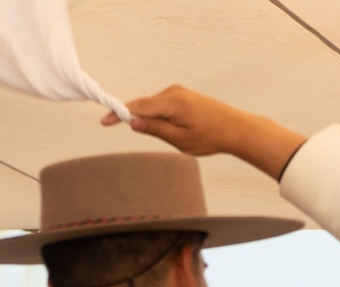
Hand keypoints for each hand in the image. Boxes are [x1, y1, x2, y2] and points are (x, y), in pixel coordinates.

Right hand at [101, 85, 304, 178]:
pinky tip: (164, 127)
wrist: (234, 127)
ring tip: (162, 135)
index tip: (104, 121)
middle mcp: (172, 92)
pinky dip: (156, 115)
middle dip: (130, 115)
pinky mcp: (181, 95)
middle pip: (143, 104)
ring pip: (152, 106)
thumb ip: (156, 130)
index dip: (119, 114)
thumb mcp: (180, 140)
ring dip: (147, 118)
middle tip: (112, 125)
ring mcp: (177, 92)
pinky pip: (161, 105)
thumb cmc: (210, 137)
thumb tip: (133, 122)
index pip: (138, 107)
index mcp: (171, 102)